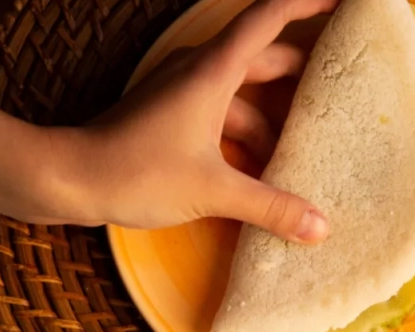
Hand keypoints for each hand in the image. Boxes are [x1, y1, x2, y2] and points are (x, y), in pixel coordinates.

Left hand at [53, 0, 337, 242]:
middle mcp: (200, 71)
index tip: (345, 4)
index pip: (271, 16)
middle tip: (342, 97)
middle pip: (265, 61)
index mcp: (215, 70)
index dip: (309, 3)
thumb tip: (318, 227)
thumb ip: (268, 207)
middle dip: (303, 81)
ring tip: (304, 157)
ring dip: (271, 125)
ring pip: (242, 98)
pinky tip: (260, 176)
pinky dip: (243, 140)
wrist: (69, 178)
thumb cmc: (134, 171)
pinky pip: (219, 117)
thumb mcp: (211, 191)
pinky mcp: (169, 116)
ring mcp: (181, 93)